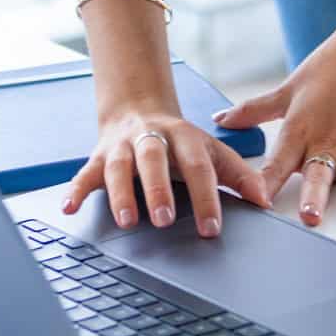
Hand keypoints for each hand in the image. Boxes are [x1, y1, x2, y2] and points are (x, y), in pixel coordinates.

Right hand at [61, 104, 269, 237]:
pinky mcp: (97, 156)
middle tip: (164, 219)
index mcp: (184, 136)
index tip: (210, 228)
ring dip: (121, 192)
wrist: (138, 106)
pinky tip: (69, 207)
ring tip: (126, 220)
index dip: (205, 197)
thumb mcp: (211, 150)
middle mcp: (152, 138)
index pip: (197, 165)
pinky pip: (84, 172)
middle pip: (154, 159)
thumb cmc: (179, 140)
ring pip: (119, 166)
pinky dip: (75, 188)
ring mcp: (122, 146)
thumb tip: (266, 199)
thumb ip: (237, 174)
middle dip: (158, 189)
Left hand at [214, 30, 335, 226]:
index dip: (267, 182)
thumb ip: (253, 110)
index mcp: (300, 129)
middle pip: (318, 172)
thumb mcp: (288, 89)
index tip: (257, 201)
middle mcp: (327, 140)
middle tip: (311, 217)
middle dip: (315, 195)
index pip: (279, 161)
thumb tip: (219, 119)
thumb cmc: (329, 66)